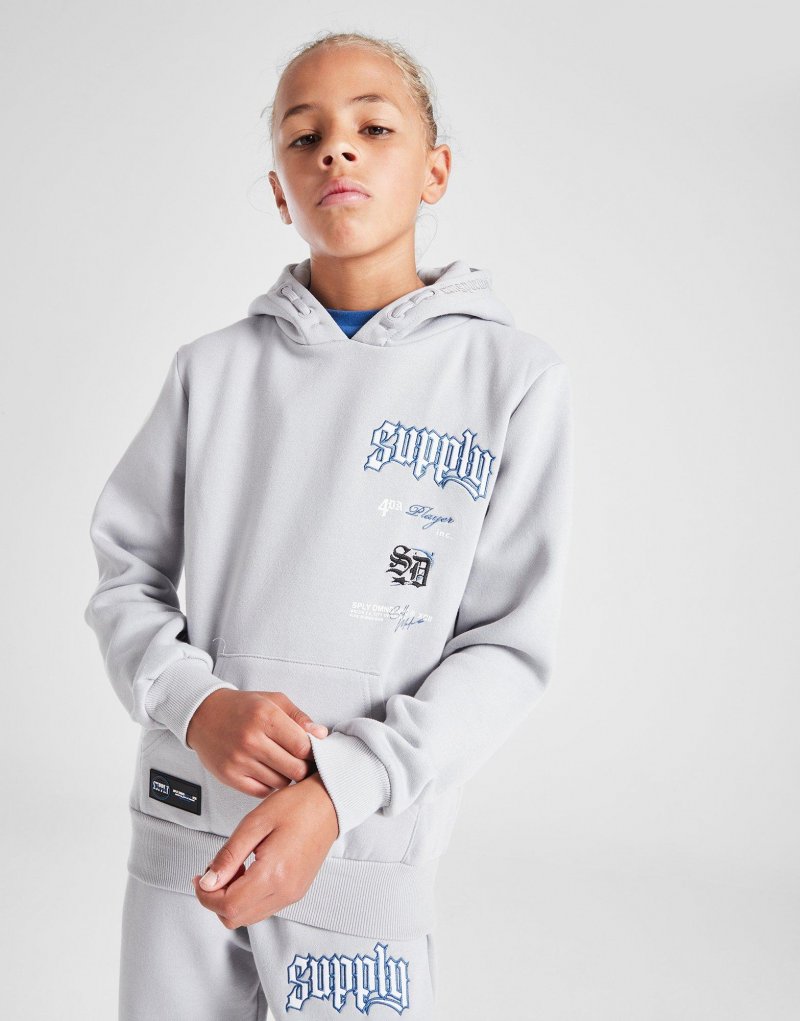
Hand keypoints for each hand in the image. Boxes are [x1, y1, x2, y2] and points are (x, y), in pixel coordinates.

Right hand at [186, 688, 328, 796]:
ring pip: (281, 783)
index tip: (314, 753)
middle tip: (301, 762)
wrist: (203, 715)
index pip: (303, 747)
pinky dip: (269, 784)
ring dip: (286, 776)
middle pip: (295, 769)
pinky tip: (267, 771)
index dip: (313, 753)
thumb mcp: (274, 701)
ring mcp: (239, 760)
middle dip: (303, 768)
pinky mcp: (229, 776)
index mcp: (266, 717)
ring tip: (281, 763)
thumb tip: (322, 735)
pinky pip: (262, 791)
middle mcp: (252, 740)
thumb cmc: (244, 707)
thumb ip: (300, 718)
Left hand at [191, 772, 339, 926]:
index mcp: (274, 874)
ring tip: (234, 867)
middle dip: (216, 899)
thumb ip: (229, 856)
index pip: (228, 905)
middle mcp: (285, 891)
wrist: (329, 803)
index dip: (205, 895)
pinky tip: (249, 872)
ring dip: (232, 899)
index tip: (200, 877)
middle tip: (215, 871)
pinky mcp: (296, 891)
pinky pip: (263, 907)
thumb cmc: (297, 806)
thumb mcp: (255, 823)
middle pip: (235, 918)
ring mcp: (293, 894)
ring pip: (248, 917)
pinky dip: (248, 897)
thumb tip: (208, 881)